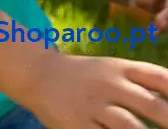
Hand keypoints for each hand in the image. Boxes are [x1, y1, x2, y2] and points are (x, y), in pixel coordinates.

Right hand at [28, 53, 167, 127]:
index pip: (160, 77)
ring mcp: (93, 105)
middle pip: (152, 105)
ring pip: (130, 126)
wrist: (36, 73)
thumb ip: (143, 84)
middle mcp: (109, 84)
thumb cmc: (84, 76)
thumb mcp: (112, 70)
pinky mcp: (78, 125)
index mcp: (121, 69)